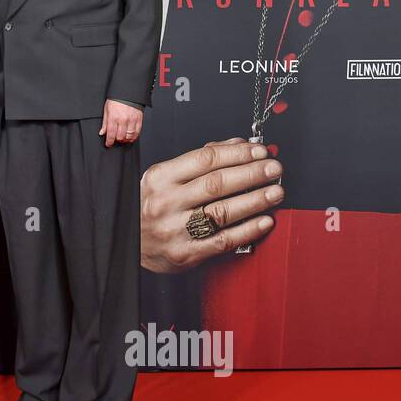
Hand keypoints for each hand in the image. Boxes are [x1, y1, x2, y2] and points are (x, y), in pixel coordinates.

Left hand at [100, 100, 142, 146]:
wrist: (128, 92)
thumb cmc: (116, 99)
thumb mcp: (107, 109)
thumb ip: (105, 122)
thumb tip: (102, 132)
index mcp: (113, 117)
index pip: (111, 134)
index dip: (109, 142)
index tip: (108, 144)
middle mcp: (123, 120)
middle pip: (120, 137)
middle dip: (117, 140)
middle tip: (115, 139)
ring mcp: (132, 120)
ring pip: (129, 136)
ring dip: (125, 139)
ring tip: (123, 138)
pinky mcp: (139, 119)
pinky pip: (137, 132)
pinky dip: (133, 137)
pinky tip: (130, 137)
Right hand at [140, 137, 284, 272]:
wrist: (126, 244)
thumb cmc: (148, 207)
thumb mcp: (163, 178)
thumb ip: (198, 161)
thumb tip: (237, 146)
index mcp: (159, 178)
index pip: (205, 159)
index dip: (237, 153)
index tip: (259, 150)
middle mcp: (166, 202)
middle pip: (217, 183)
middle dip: (252, 174)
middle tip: (274, 169)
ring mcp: (174, 230)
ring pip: (222, 212)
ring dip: (255, 200)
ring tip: (275, 192)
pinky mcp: (185, 254)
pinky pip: (222, 241)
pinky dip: (247, 231)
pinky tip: (265, 221)